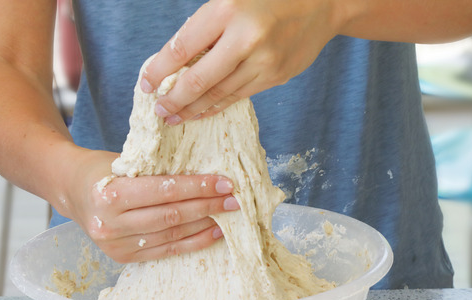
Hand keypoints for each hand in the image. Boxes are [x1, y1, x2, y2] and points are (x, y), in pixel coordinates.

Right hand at [62, 150, 239, 262]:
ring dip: (204, 225)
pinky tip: (213, 232)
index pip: (164, 192)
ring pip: (171, 235)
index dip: (197, 188)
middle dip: (207, 206)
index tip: (224, 183)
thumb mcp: (124, 161)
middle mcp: (110, 224)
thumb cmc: (102, 169)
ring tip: (228, 214)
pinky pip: (166, 250)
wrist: (70, 190)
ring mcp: (116, 245)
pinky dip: (193, 241)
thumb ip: (157, 169)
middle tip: (234, 199)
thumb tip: (205, 172)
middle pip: (171, 216)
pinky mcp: (123, 257)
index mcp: (109, 195)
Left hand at [140, 0, 340, 124]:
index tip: (146, 84)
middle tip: (158, 111)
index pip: (181, 48)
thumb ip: (205, 25)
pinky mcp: (277, 76)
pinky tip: (202, 111)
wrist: (324, 2)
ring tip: (173, 116)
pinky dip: (216, 106)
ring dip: (192, 109)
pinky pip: (239, 96)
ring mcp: (264, 61)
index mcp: (227, 9)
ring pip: (218, 93)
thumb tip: (174, 60)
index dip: (159, 70)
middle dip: (173, 99)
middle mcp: (245, 38)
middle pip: (198, 80)